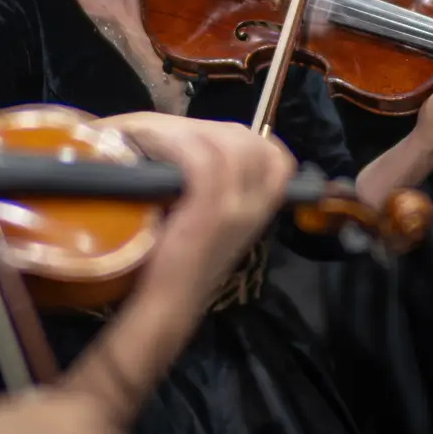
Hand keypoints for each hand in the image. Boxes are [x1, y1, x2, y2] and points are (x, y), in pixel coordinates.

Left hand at [98, 112, 295, 300]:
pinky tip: (153, 141)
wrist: (170, 305)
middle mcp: (256, 207)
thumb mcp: (219, 230)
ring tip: (158, 131)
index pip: (279, 162)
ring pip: (230, 145)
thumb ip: (222, 199)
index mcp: (260, 211)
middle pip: (252, 145)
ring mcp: (236, 209)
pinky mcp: (209, 212)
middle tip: (180, 131)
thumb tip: (200, 160)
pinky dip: (178, 144)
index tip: (225, 137)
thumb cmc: (185, 267)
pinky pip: (202, 160)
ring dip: (190, 130)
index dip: (257, 142)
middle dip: (216, 129)